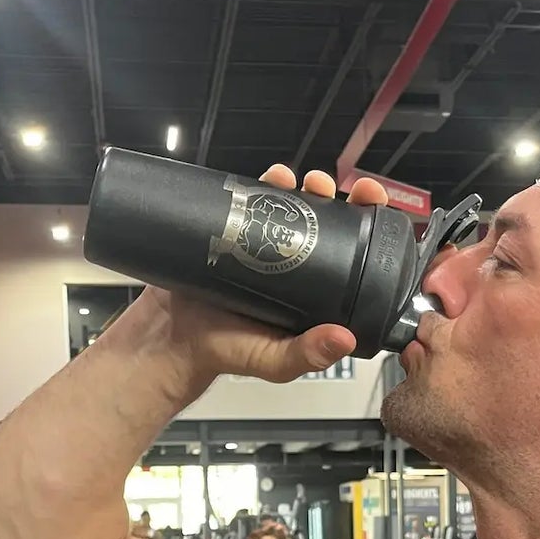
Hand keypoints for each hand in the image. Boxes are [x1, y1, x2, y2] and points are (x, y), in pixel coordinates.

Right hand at [123, 165, 390, 386]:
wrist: (171, 337)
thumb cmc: (226, 352)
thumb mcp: (274, 361)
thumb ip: (307, 354)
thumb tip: (344, 338)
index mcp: (316, 294)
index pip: (351, 254)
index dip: (363, 227)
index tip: (368, 204)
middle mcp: (295, 266)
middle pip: (323, 222)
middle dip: (330, 196)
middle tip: (324, 187)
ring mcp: (264, 247)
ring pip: (290, 207)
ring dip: (299, 187)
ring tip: (296, 180)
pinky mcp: (234, 234)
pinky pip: (253, 203)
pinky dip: (265, 185)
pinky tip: (272, 177)